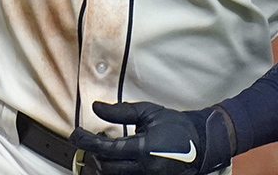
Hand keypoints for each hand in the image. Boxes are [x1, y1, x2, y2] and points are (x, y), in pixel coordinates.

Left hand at [70, 102, 232, 174]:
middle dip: (93, 154)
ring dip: (102, 165)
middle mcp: (146, 168)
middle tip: (89, 140)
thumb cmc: (177, 128)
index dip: (86, 142)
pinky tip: (114, 160)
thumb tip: (97, 108)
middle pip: (106, 168)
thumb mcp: (149, 113)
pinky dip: (115, 170)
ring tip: (102, 151)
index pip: (106, 149)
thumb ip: (121, 111)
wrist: (201, 144)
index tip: (77, 134)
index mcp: (145, 149)